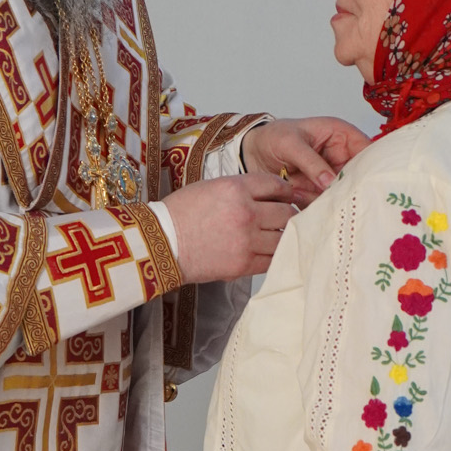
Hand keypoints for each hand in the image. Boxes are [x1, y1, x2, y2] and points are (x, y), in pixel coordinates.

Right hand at [161, 173, 297, 282]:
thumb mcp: (211, 187)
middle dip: (288, 214)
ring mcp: (247, 240)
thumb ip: (242, 189)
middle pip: (287, 212)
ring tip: (276, 235)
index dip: (286, 191)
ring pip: (284, 237)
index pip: (277, 186)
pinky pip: (272, 259)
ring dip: (283, 236)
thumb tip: (268, 196)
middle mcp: (246, 212)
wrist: (161, 244)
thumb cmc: (181, 214)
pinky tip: (267, 252)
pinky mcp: (243, 264)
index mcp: (236, 188)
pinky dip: (273, 255)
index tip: (287, 196)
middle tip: (285, 218)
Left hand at [242, 116, 369, 204]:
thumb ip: (312, 163)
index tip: (362, 182)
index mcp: (340, 136)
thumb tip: (331, 182)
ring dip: (321, 197)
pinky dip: (311, 204)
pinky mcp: (318, 191)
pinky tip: (294, 193)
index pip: (366, 151)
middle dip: (343, 188)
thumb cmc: (272, 136)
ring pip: (339, 193)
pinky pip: (323, 203)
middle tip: (327, 193)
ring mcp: (329, 176)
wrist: (250, 152)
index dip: (369, 166)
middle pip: (355, 177)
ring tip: (297, 188)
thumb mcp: (291, 143)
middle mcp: (339, 157)